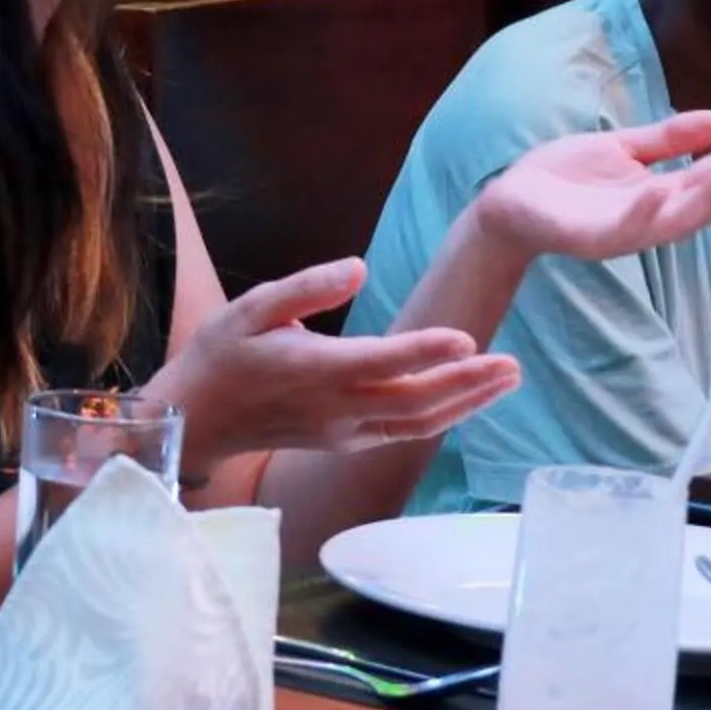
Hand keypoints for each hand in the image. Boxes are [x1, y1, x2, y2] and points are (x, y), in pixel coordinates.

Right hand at [150, 260, 519, 471]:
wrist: (196, 420)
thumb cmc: (221, 355)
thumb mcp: (251, 308)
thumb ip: (306, 288)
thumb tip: (359, 267)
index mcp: (314, 370)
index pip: (383, 362)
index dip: (428, 350)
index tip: (467, 337)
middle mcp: (336, 407)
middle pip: (416, 401)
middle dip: (469, 383)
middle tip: (514, 364)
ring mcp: (343, 431)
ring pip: (417, 424)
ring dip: (467, 404)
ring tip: (507, 380)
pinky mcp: (344, 442)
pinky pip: (402, 433)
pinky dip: (440, 417)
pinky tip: (465, 399)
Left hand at [473, 110, 710, 263]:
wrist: (508, 201)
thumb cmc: (564, 177)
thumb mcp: (621, 149)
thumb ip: (667, 139)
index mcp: (661, 192)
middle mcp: (652, 215)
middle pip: (710, 201)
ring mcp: (625, 230)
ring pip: (677, 218)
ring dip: (707, 194)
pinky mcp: (592, 238)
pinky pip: (624, 229)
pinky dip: (644, 212)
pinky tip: (661, 190)